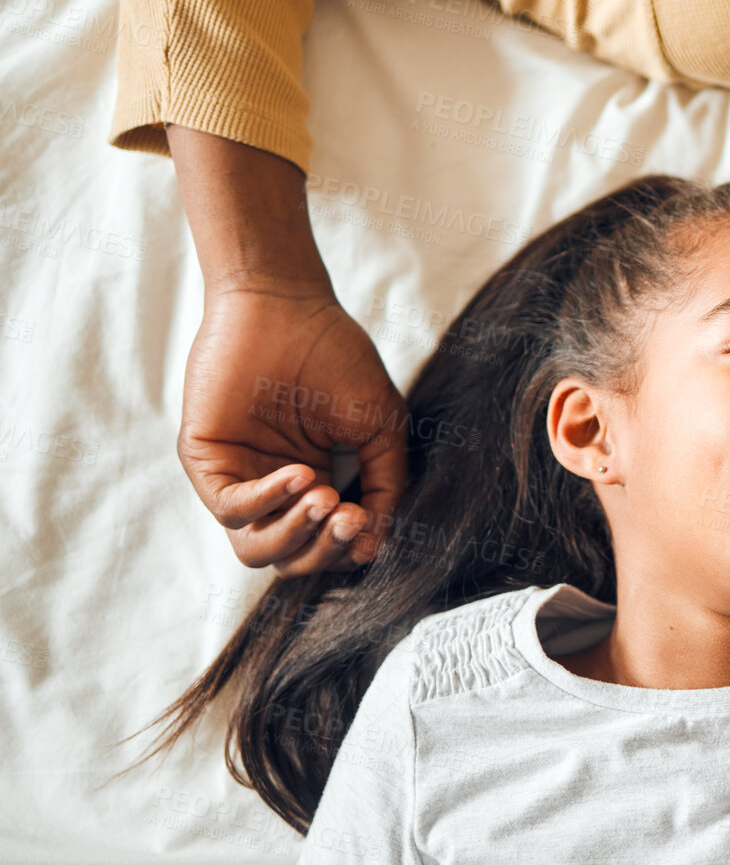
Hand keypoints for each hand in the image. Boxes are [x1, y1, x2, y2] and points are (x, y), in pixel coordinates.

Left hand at [179, 284, 407, 575]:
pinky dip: (269, 501)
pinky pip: (231, 509)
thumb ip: (385, 484)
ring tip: (326, 498)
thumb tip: (375, 544)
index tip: (369, 527)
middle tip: (349, 517)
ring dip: (296, 537)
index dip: (348, 548)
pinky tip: (302, 474)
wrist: (288, 305)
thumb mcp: (379, 427)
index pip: (324, 547)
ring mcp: (239, 477)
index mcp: (315, 484)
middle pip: (292, 559)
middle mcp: (273, 489)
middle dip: (325, 550)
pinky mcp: (207, 461)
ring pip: (256, 549)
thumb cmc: (336, 356)